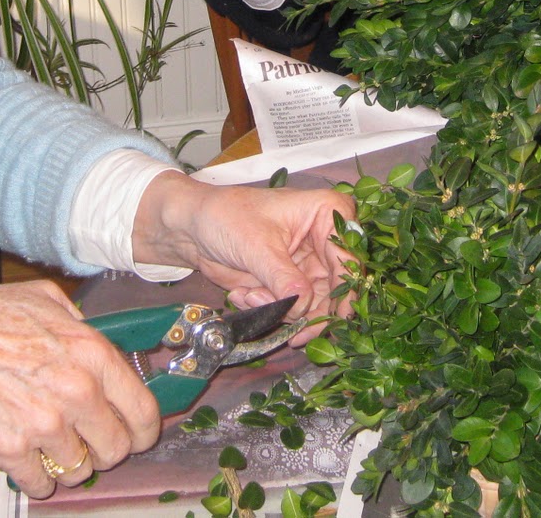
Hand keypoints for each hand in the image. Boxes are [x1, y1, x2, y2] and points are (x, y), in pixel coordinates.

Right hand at [0, 281, 158, 496]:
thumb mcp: (43, 299)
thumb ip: (80, 323)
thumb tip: (100, 344)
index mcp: (91, 353)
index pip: (143, 411)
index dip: (142, 429)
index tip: (133, 433)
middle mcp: (76, 391)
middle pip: (117, 449)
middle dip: (103, 448)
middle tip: (84, 438)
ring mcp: (44, 425)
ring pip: (79, 470)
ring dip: (67, 461)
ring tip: (46, 441)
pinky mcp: (11, 451)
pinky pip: (42, 484)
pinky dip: (36, 477)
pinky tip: (24, 456)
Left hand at [131, 172, 354, 343]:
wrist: (193, 228)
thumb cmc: (225, 217)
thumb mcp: (256, 245)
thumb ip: (283, 278)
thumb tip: (303, 306)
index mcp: (326, 214)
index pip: (347, 257)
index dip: (346, 289)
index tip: (337, 318)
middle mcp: (324, 240)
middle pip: (336, 288)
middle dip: (306, 309)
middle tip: (286, 326)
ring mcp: (308, 264)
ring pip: (314, 305)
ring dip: (281, 311)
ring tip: (249, 296)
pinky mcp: (291, 283)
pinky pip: (292, 309)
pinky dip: (269, 310)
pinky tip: (243, 294)